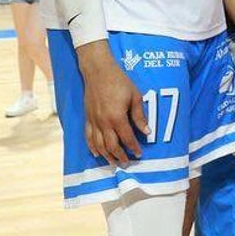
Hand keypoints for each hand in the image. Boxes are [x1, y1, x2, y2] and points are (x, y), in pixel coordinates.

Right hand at [78, 43, 148, 166]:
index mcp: (117, 117)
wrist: (98, 71)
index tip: (139, 154)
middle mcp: (103, 122)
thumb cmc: (120, 82)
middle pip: (111, 146)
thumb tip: (147, 132)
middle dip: (120, 157)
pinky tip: (97, 154)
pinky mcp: (87, 118)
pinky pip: (88, 137)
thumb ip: (140, 116)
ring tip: (114, 163)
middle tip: (127, 164)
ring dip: (106, 156)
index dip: (134, 148)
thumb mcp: (135, 97)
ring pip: (98, 145)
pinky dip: (92, 147)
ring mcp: (93, 121)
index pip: (127, 138)